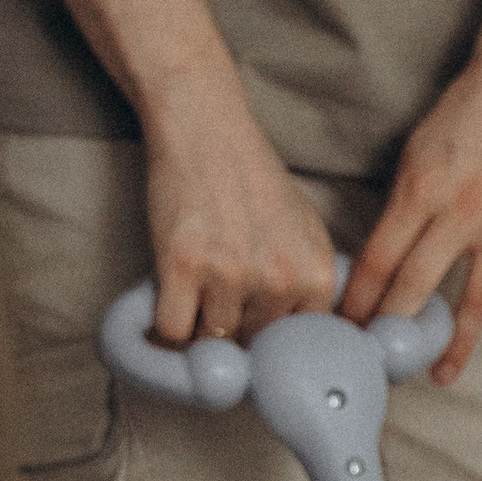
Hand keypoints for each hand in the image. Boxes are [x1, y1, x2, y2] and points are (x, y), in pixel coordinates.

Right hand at [143, 77, 338, 346]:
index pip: (295, 346)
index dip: (269, 340)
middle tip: (217, 296)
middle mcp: (280, 278)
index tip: (253, 327)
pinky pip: (172, 331)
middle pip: (251, 346)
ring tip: (194, 289)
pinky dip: (165, 326)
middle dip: (233, 331)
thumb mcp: (306, 233)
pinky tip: (168, 301)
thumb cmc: (253, 182)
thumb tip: (297, 349)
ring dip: (196, 325)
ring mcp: (231, 273)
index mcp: (317, 274)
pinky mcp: (183, 265)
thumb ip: (308, 288)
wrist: (207, 131)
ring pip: (211, 340)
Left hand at [339, 37, 481, 385]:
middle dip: (392, 330)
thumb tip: (383, 261)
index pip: (379, 262)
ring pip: (475, 303)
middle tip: (378, 363)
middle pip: (417, 289)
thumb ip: (402, 206)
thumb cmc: (465, 113)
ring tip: (439, 375)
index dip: (359, 302)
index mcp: (422, 191)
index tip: (345, 329)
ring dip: (454, 346)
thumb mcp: (416, 153)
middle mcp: (462, 213)